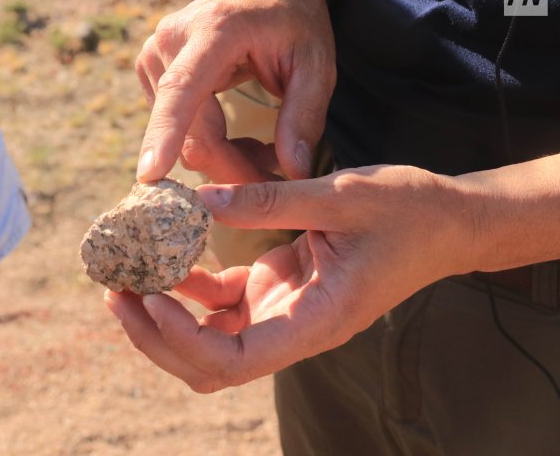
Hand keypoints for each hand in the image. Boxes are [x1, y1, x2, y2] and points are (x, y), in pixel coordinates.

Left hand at [105, 165, 472, 391]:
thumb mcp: (343, 196)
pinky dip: (190, 287)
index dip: (184, 340)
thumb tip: (199, 202)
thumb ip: (270, 201)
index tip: (149, 299)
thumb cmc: (407, 212)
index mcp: (316, 320)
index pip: (235, 359)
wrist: (444, 222)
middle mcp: (294, 327)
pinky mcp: (277, 288)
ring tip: (125, 277)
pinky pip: (222, 302)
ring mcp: (282, 311)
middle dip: (157, 336)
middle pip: (209, 363)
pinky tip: (170, 257)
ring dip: (165, 315)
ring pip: (208, 339)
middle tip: (115, 293)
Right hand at [135, 0, 335, 183]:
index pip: (181, 90)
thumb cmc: (292, 20)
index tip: (150, 174)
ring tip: (262, 146)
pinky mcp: (150, 73)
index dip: (165, 134)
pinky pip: (177, 131)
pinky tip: (236, 135)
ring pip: (183, 141)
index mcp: (213, 31)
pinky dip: (209, 144)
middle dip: (231, 167)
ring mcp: (153, 57)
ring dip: (224, 157)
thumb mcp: (315, 64)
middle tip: (274, 172)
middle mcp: (170, 42)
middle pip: (190, 135)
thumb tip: (294, 173)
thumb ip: (304, 117)